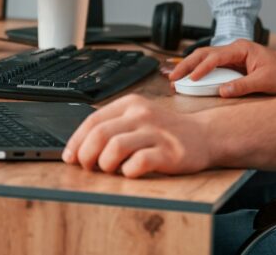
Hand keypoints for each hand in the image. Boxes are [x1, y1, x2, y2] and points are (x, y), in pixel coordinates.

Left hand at [62, 94, 211, 177]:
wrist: (204, 135)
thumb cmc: (166, 130)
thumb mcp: (139, 117)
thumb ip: (114, 125)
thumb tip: (79, 147)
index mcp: (131, 103)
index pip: (93, 120)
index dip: (76, 141)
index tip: (71, 157)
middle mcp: (142, 114)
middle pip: (100, 134)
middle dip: (86, 155)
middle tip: (88, 167)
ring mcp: (156, 133)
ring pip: (115, 148)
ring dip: (105, 164)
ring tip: (110, 169)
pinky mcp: (169, 152)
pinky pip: (138, 163)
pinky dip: (127, 172)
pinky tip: (130, 172)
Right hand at [168, 39, 275, 96]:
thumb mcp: (264, 81)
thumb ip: (243, 86)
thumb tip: (223, 91)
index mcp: (241, 48)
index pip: (215, 56)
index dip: (201, 68)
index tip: (191, 79)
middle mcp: (234, 49)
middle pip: (204, 53)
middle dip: (187, 65)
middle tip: (172, 77)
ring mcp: (231, 55)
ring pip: (204, 58)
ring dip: (189, 68)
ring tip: (175, 79)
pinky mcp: (231, 63)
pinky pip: (211, 66)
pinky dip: (198, 72)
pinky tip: (189, 80)